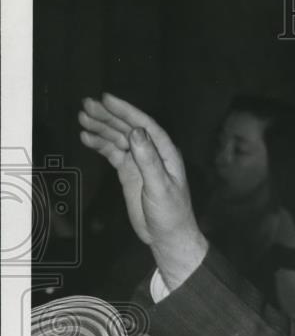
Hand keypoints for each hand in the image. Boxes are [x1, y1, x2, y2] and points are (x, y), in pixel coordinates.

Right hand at [79, 93, 207, 288]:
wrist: (167, 236)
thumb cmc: (171, 213)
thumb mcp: (160, 187)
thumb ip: (149, 160)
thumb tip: (137, 132)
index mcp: (165, 153)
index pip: (145, 126)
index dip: (127, 111)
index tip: (107, 99)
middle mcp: (152, 153)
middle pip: (128, 129)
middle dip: (108, 116)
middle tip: (87, 105)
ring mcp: (139, 162)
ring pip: (118, 139)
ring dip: (101, 128)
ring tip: (82, 119)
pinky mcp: (129, 172)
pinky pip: (113, 153)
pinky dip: (100, 145)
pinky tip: (87, 138)